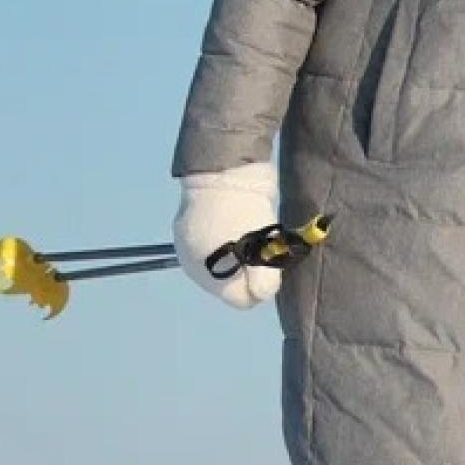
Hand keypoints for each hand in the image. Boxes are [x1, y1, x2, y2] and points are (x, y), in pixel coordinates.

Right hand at [174, 164, 283, 309]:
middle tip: (266, 249)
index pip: (236, 298)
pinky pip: (231, 243)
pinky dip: (245, 240)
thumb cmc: (242, 212)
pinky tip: (254, 226)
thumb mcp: (257, 252)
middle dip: (254, 271)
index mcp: (199, 270)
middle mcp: (194, 259)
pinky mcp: (209, 221)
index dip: (259, 286)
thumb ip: (262, 281)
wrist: (226, 166)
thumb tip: (261, 295)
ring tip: (261, 236)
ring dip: (250, 255)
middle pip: (234, 281)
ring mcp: (199, 238)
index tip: (270, 265)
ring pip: (234, 262)